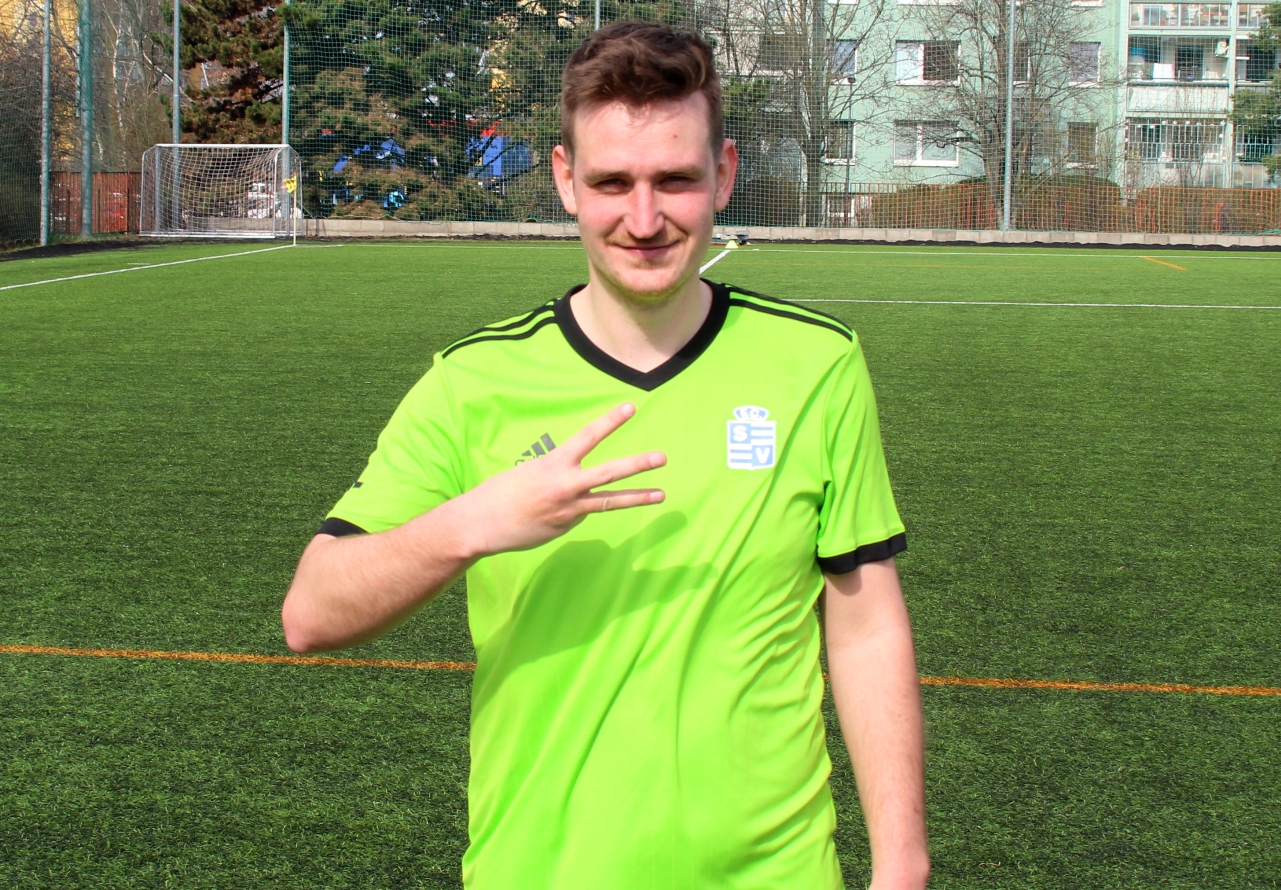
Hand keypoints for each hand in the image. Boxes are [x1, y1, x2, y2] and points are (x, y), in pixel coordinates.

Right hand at [450, 403, 664, 557]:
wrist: (482, 523)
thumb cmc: (501, 493)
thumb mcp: (529, 473)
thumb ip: (557, 476)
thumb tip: (577, 489)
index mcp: (554, 463)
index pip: (588, 436)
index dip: (610, 421)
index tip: (631, 406)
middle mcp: (567, 484)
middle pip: (610, 472)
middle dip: (638, 464)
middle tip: (662, 457)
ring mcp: (570, 509)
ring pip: (610, 502)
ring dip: (638, 497)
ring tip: (662, 494)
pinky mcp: (567, 527)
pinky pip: (580, 516)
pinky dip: (575, 512)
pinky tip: (553, 515)